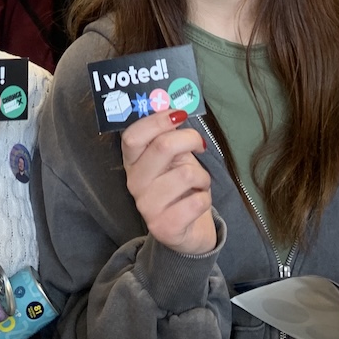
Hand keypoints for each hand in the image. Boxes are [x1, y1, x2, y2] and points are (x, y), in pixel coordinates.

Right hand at [121, 110, 213, 254]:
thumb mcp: (174, 159)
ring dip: (202, 175)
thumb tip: (176, 107)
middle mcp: (135, 183)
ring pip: (185, 173)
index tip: (178, 113)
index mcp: (133, 162)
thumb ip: (170, 136)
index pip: (132, 136)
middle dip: (189, 139)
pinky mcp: (164, 228)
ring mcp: (147, 207)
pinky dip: (205, 198)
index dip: (156, 120)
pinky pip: (197, 201)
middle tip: (200, 144)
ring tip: (199, 183)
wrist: (189, 231)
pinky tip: (198, 203)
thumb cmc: (182, 188)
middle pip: (161, 147)